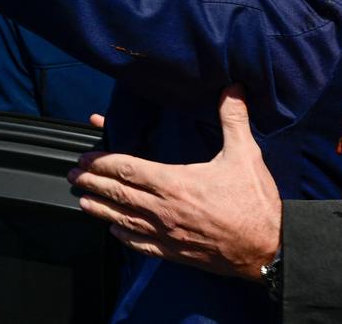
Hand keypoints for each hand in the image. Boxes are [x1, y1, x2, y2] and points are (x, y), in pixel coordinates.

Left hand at [68, 85, 280, 281]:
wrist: (267, 250)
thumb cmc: (255, 203)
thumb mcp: (245, 155)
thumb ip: (234, 120)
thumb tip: (232, 88)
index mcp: (176, 183)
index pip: (128, 170)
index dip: (103, 162)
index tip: (86, 158)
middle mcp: (164, 210)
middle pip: (118, 194)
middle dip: (93, 182)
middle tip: (73, 175)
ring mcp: (167, 235)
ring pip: (124, 220)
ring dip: (100, 209)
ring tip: (82, 200)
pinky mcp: (175, 253)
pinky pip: (141, 245)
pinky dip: (124, 236)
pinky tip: (114, 231)